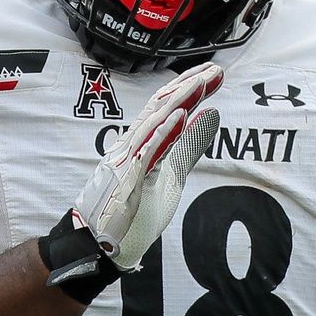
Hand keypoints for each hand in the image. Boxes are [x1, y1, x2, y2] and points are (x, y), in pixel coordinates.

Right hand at [44, 61, 223, 293]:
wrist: (99, 245)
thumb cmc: (131, 211)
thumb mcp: (171, 173)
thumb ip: (189, 146)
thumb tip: (210, 116)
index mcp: (140, 142)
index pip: (166, 107)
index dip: (189, 87)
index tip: (214, 73)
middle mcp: (130, 145)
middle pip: (161, 108)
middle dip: (189, 86)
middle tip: (216, 70)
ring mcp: (126, 161)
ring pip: (154, 124)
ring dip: (179, 102)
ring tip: (202, 84)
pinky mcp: (126, 180)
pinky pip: (147, 152)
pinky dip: (164, 134)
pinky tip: (181, 118)